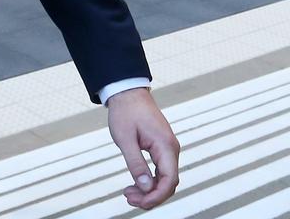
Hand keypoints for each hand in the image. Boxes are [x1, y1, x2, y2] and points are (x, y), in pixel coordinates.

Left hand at [107, 88, 179, 209]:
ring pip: (164, 178)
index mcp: (166, 146)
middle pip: (168, 183)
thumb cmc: (126, 112)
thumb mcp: (125, 139)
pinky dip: (149, 180)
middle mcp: (171, 149)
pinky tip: (136, 184)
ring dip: (149, 189)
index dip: (156, 196)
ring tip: (129, 193)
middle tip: (129, 199)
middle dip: (151, 196)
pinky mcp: (161, 148)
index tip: (139, 202)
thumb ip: (136, 163)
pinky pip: (160, 170)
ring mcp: (168, 149)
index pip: (169, 180)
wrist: (128, 93)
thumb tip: (146, 187)